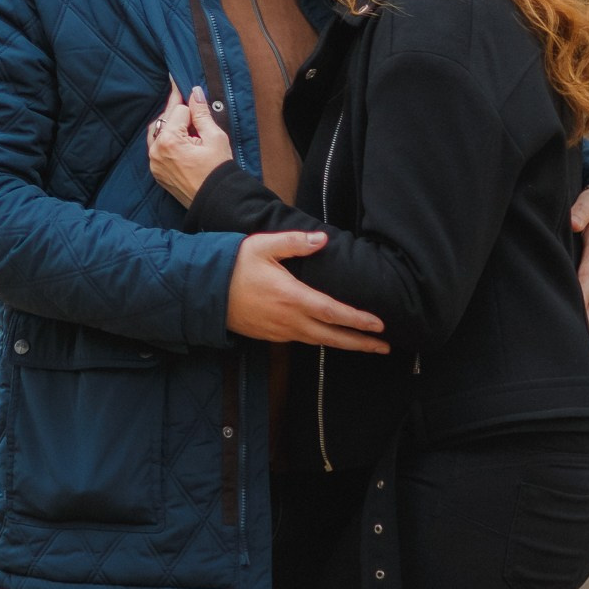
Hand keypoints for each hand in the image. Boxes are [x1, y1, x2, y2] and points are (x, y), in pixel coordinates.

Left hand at [147, 81, 231, 206]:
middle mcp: (156, 151)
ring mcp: (154, 162)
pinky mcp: (156, 171)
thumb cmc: (219, 170)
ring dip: (169, 124)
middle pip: (164, 119)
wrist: (217, 201)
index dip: (190, 105)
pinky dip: (165, 139)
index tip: (184, 86)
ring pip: (157, 132)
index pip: (178, 111)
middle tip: (189, 101)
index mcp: (169, 140)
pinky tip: (179, 137)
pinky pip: (156, 147)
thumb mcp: (215, 138)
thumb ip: (202, 113)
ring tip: (186, 120)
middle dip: (177, 112)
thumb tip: (194, 92)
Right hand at [226, 231, 390, 352]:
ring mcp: (279, 331)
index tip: (379, 325)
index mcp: (292, 297)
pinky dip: (321, 341)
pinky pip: (302, 340)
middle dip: (360, 343)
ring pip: (318, 342)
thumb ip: (295, 242)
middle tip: (384, 347)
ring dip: (343, 344)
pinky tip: (329, 337)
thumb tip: (323, 240)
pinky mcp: (270, 336)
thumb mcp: (263, 246)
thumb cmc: (234, 265)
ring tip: (364, 345)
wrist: (203, 290)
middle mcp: (289, 319)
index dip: (358, 320)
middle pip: (332, 336)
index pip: (333, 312)